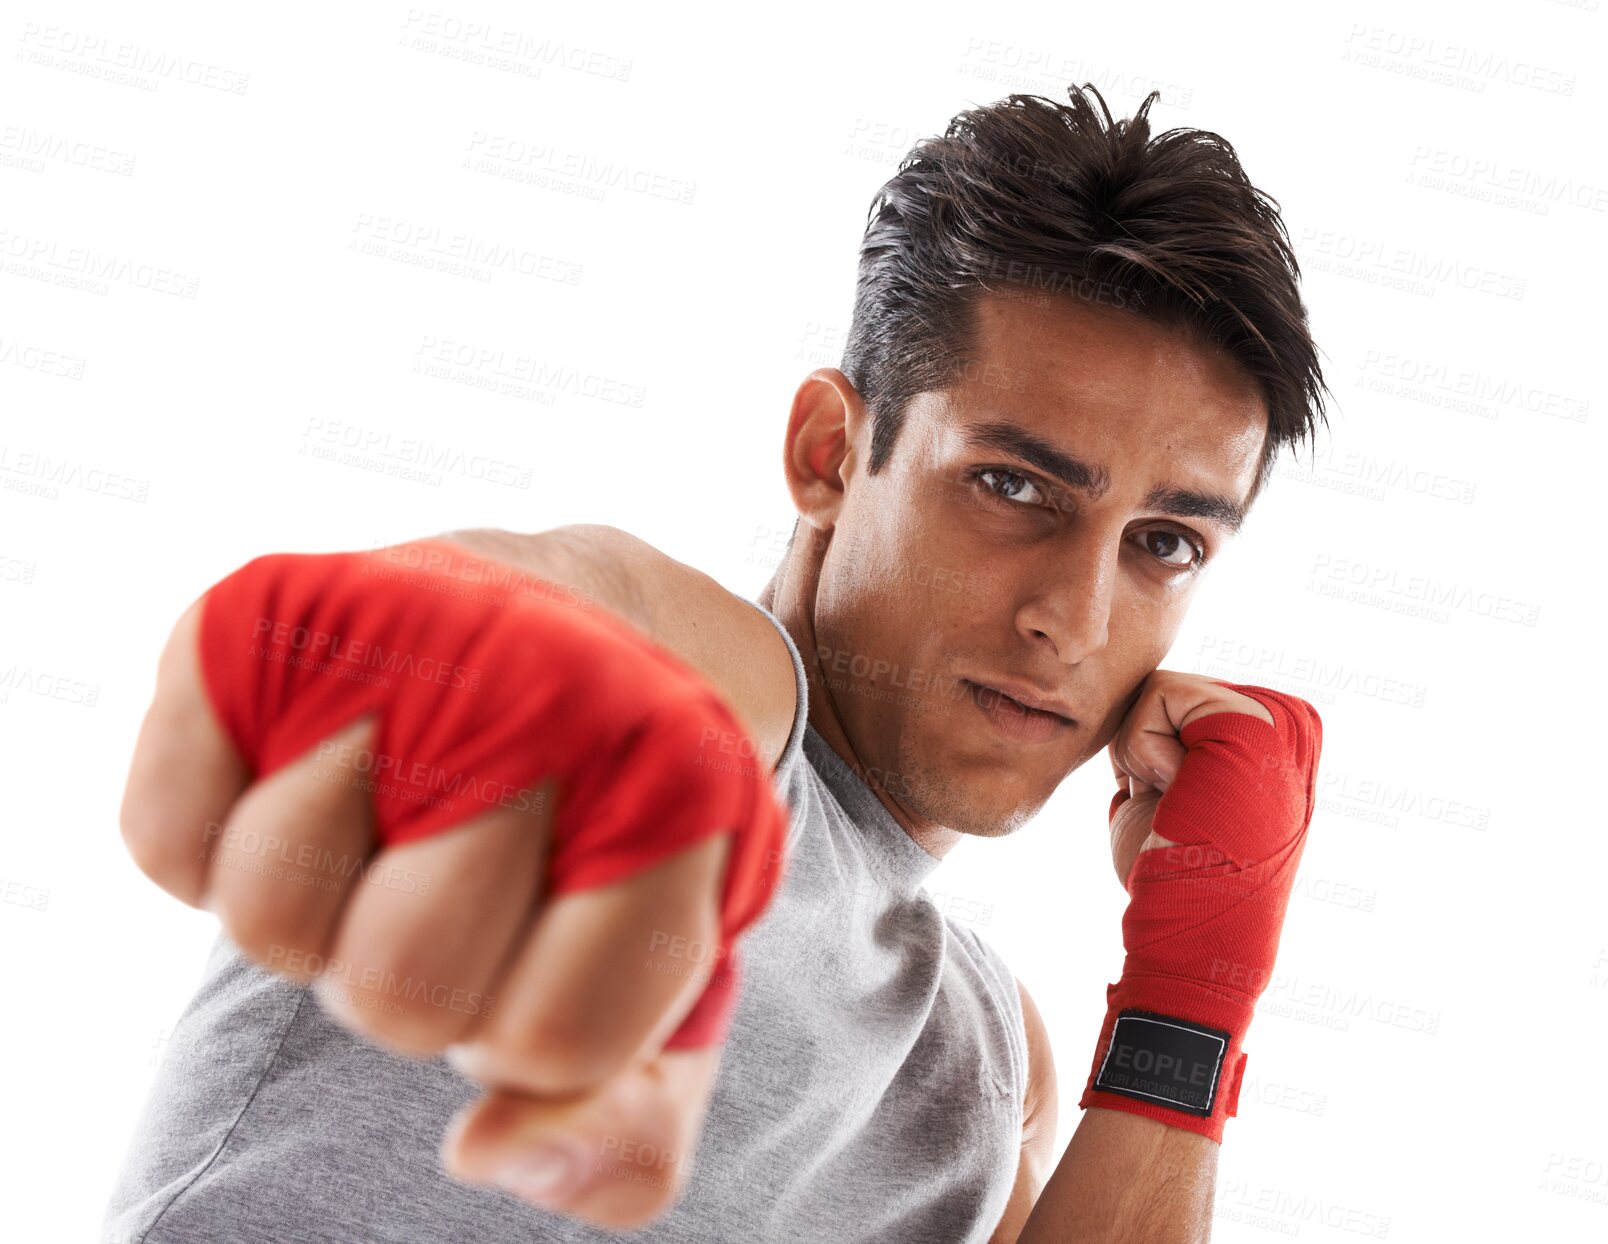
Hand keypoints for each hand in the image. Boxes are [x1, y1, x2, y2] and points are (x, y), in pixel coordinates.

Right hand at [119, 539, 786, 1227]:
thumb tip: (484, 1151)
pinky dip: (213, 851)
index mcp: (677, 793)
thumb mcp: (663, 974)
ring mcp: (400, 638)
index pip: (554, 1038)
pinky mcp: (263, 619)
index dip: (527, 1041)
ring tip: (386, 836)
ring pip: (270, 920)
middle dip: (424, 985)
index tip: (546, 958)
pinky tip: (302, 790)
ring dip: (321, 916)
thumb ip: (627, 1120)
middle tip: (460, 896)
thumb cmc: (612, 827)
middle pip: (401, 989)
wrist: (580, 619)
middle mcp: (546, 695)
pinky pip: (165, 840)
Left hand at [1105, 669, 1274, 888]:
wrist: (1193, 922)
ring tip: (1178, 800)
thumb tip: (1147, 719)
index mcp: (1273, 747)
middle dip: (1146, 751)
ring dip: (1142, 754)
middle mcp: (1284, 727)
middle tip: (1172, 805)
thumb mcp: (1177, 800)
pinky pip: (1157, 692)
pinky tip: (1177, 789)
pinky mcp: (1250, 714)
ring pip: (1158, 691)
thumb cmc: (1177, 875)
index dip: (1151, 756)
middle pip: (1167, 696)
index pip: (1178, 709)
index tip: (1174, 805)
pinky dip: (1144, 748)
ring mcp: (1273, 719)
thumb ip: (1175, 749)